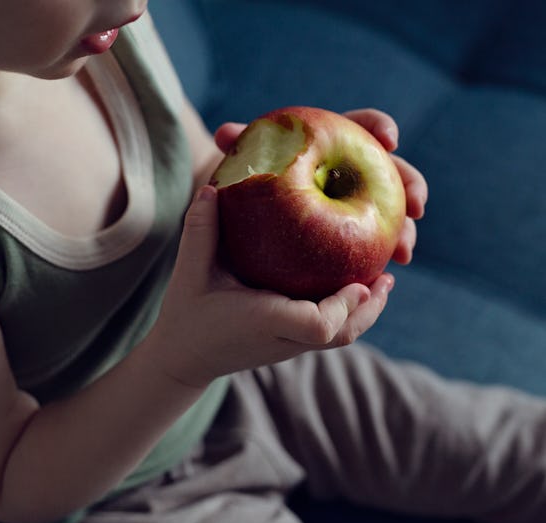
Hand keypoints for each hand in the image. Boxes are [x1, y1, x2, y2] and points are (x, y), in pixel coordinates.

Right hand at [150, 185, 393, 387]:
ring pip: (340, 338)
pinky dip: (349, 312)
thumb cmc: (186, 315)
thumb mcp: (190, 272)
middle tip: (387, 276)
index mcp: (263, 322)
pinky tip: (355, 286)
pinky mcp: (290, 345)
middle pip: (341, 335)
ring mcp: (289, 346)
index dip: (343, 306)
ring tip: (382, 280)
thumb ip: (200, 232)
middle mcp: (282, 339)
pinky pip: (330, 332)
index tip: (358, 281)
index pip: (317, 326)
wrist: (183, 359)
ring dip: (365, 311)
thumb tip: (211, 188)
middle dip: (368, 308)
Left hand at [213, 108, 427, 264]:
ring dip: (403, 231)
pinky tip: (379, 279)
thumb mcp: (244, 162)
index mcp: (335, 140)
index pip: (364, 126)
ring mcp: (355, 206)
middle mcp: (353, 171)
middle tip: (415, 206)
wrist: (240, 211)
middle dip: (411, 187)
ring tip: (403, 251)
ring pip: (390, 215)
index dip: (380, 127)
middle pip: (393, 172)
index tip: (389, 137)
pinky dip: (376, 262)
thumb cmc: (245, 178)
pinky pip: (368, 250)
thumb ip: (241, 145)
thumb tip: (225, 133)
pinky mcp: (349, 239)